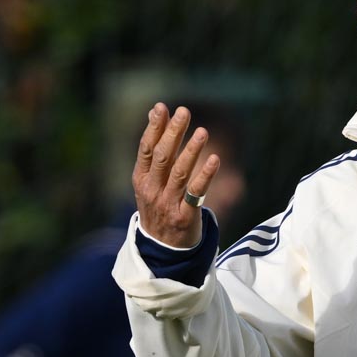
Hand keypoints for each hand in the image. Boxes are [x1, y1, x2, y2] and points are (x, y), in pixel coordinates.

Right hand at [132, 104, 220, 247]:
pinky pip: (196, 194)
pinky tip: (215, 159)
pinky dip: (205, 176)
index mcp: (141, 179)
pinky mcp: (185, 217)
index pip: (146, 149)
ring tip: (203, 132)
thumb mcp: (149, 180)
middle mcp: (152, 190)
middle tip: (184, 112)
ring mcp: (167, 204)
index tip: (162, 107)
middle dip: (173, 133)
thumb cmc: (158, 206)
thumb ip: (154, 148)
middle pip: (163, 157)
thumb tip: (155, 111)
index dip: (154, 128)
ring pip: (179, 173)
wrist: (161, 250)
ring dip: (191, 151)